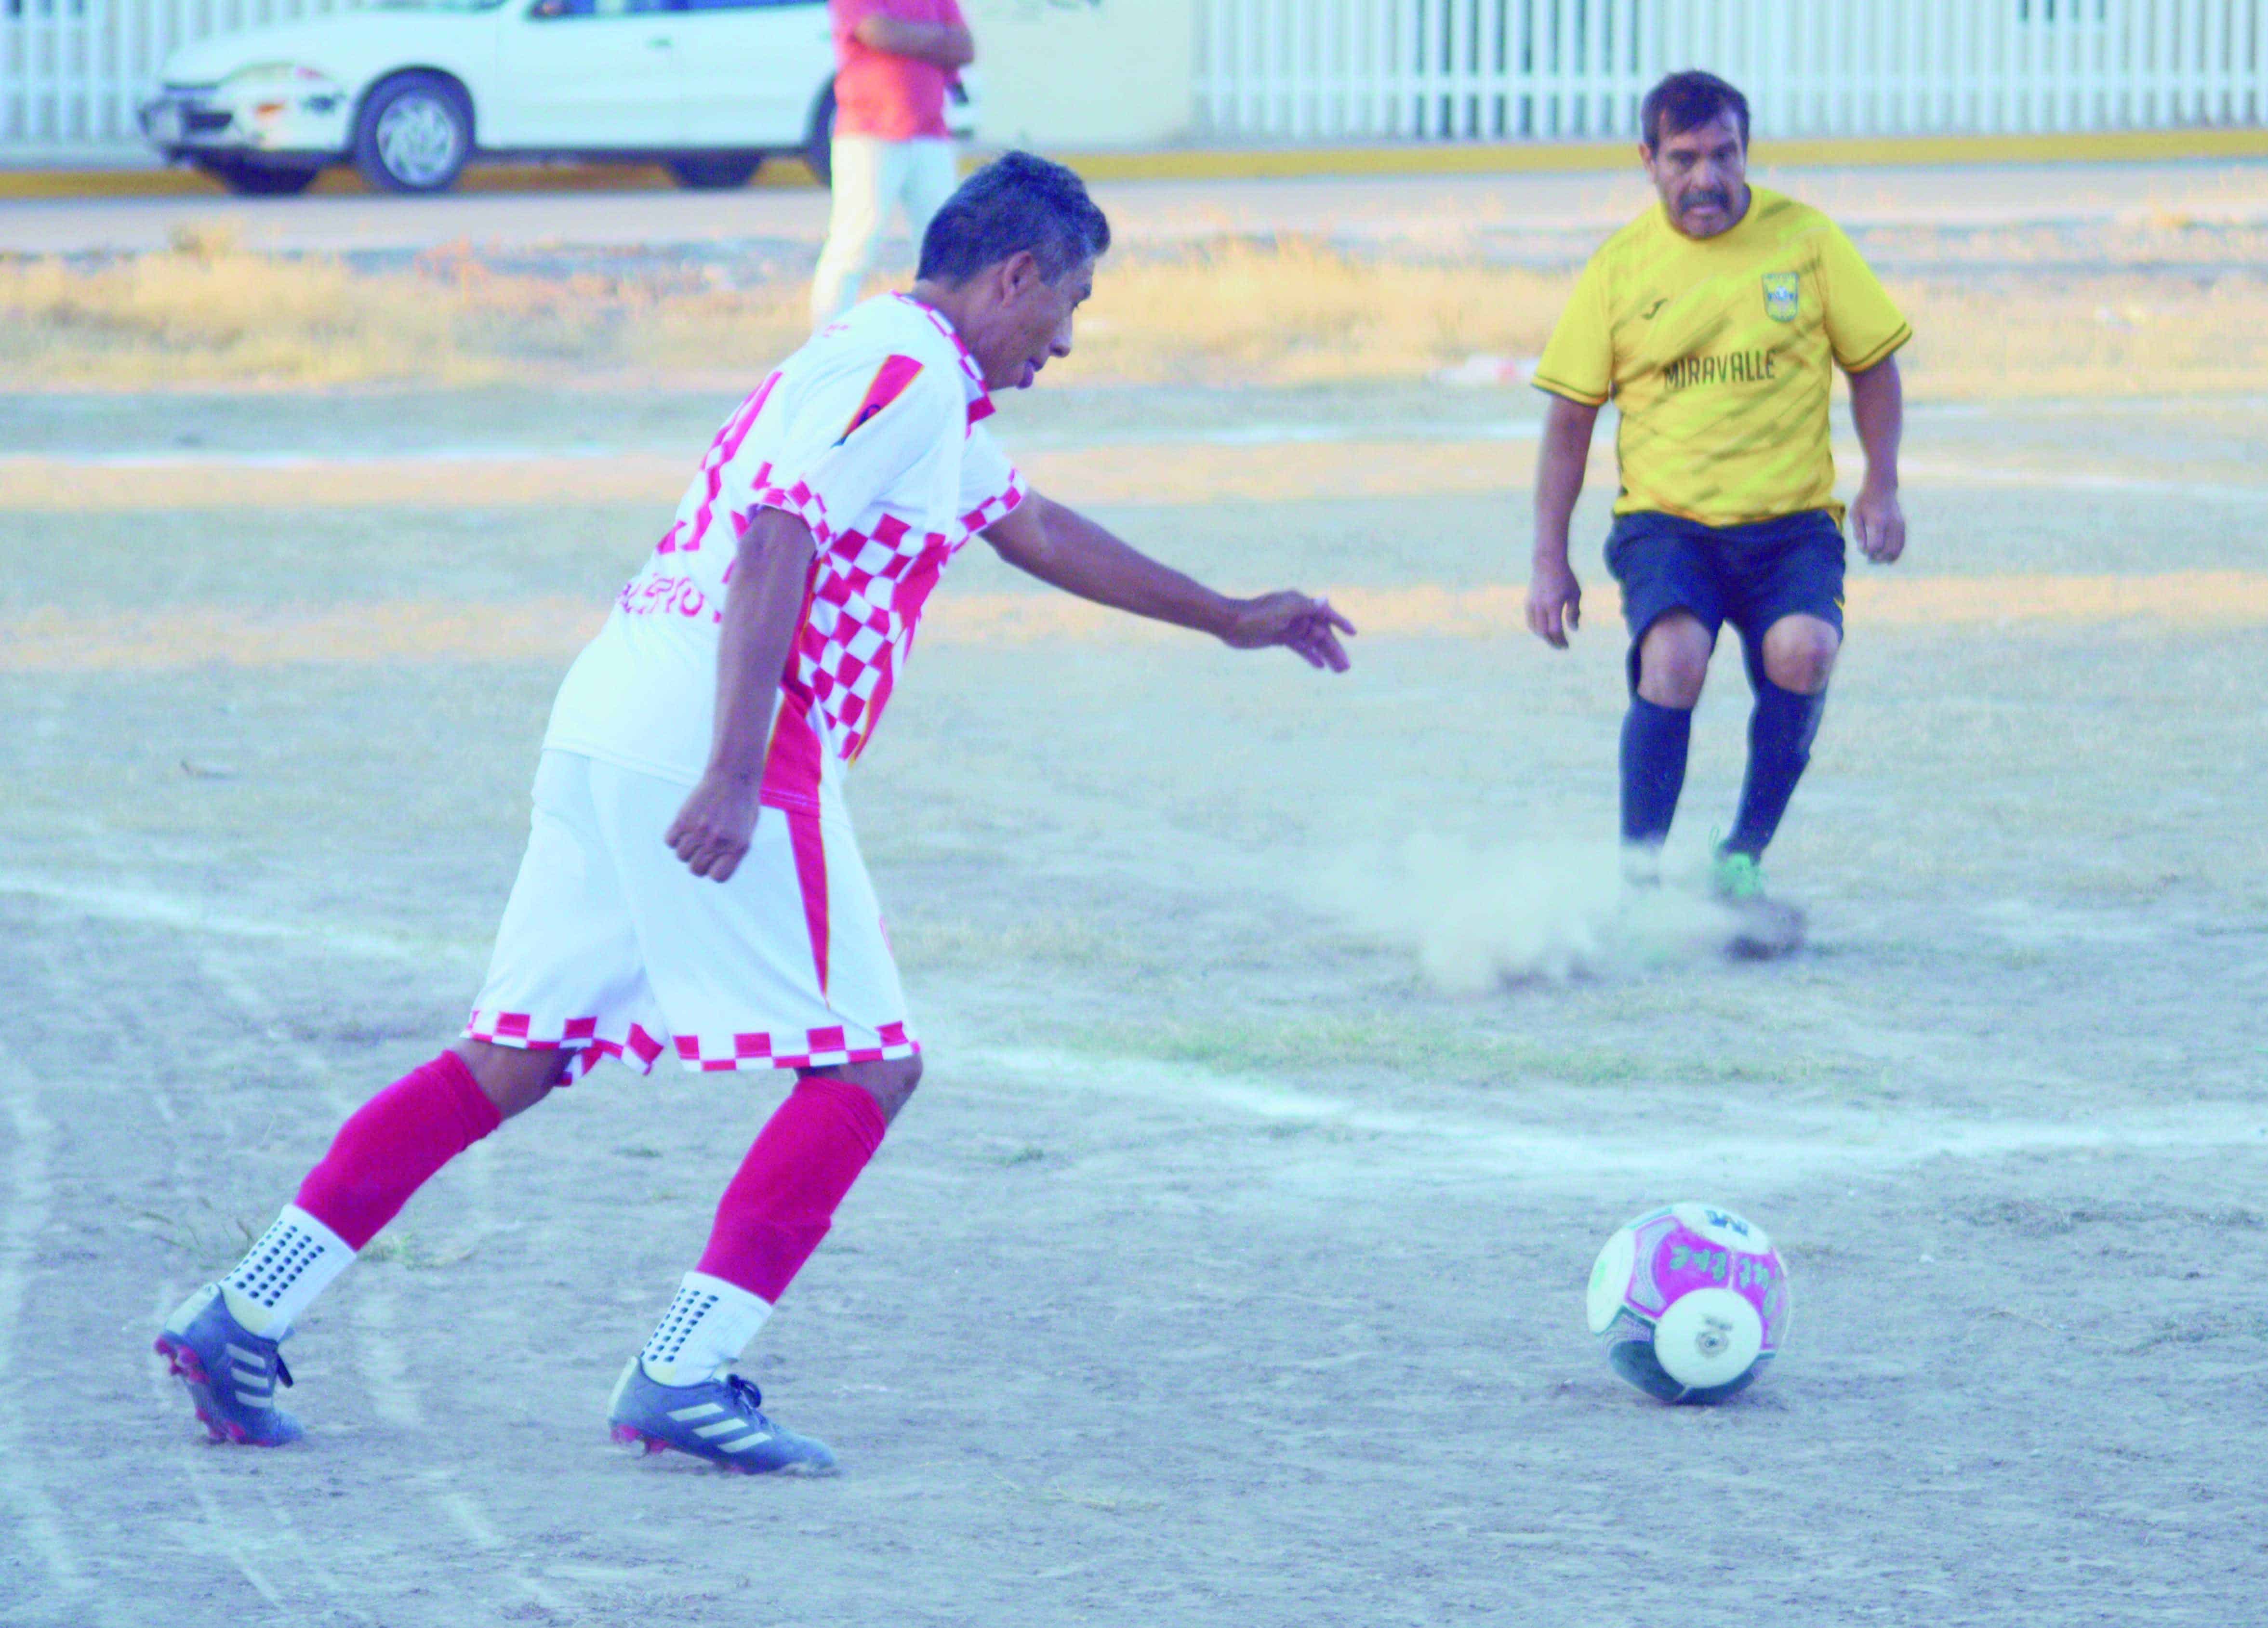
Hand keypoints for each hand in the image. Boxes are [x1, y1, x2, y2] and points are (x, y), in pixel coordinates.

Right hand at [665, 770, 762, 881]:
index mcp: (736, 848)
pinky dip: (674, 837)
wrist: (733, 776)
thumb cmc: (742, 804)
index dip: (714, 869)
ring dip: (686, 848)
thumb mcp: (746, 831)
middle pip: (696, 869)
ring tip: (695, 833)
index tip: (716, 859)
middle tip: (704, 844)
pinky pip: (669, 841)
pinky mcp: (683, 819)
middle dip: (698, 860)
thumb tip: (712, 869)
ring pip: (681, 856)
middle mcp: (717, 842)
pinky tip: (684, 827)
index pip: (717, 877)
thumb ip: (731, 852)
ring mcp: (698, 831)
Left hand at [1222, 592, 1355, 671]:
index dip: (1340, 622)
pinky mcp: (1279, 637)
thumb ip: (1307, 607)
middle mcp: (1296, 613)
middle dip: (1334, 649)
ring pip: (1312, 642)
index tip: (1353, 633)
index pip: (1325, 614)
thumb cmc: (1257, 614)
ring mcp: (1288, 626)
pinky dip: (1309, 655)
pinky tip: (1319, 665)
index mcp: (1299, 603)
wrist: (1230, 623)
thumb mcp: (1284, 610)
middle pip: (1321, 632)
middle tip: (1345, 667)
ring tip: (1338, 670)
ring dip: (1325, 654)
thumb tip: (1326, 599)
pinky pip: (1299, 646)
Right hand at [1526, 557, 1582, 647]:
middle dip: (1553, 642)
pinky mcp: (1528, 602)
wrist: (1547, 562)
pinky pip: (1530, 621)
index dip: (1561, 641)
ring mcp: (1532, 604)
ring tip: (1554, 639)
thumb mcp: (1575, 593)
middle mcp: (1541, 606)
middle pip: (1544, 632)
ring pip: (1535, 628)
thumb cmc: (1565, 578)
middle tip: (1561, 647)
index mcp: (1554, 604)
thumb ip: (1574, 612)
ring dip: (1544, 637)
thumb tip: (1574, 629)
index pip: (1555, 629)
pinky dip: (1537, 629)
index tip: (1567, 646)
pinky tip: (1545, 630)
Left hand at [1852, 478, 1904, 563]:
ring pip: (1897, 548)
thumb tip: (1862, 549)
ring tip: (1878, 558)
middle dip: (1879, 558)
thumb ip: (1858, 532)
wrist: (1882, 488)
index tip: (1863, 551)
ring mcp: (1899, 525)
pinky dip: (1896, 552)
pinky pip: (1902, 543)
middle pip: (1889, 550)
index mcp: (1878, 522)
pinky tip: (1888, 555)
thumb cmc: (1865, 501)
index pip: (1876, 545)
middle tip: (1870, 559)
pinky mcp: (1903, 525)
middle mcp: (1891, 525)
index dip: (1869, 552)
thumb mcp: (1855, 514)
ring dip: (1888, 557)